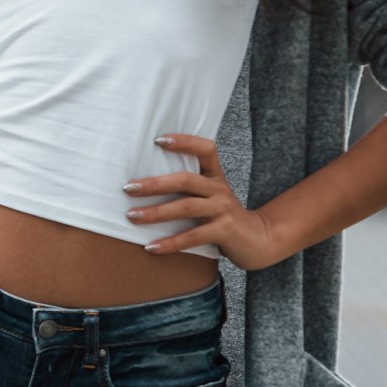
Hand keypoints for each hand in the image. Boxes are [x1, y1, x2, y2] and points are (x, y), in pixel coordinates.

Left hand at [123, 135, 283, 271]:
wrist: (258, 239)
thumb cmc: (223, 214)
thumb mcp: (210, 194)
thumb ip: (188, 186)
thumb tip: (144, 181)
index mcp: (214, 175)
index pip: (205, 149)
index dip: (184, 142)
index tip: (157, 140)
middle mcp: (219, 189)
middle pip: (186, 180)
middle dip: (155, 184)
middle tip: (128, 188)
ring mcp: (222, 209)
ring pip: (186, 208)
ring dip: (156, 213)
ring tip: (132, 216)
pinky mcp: (224, 231)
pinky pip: (193, 237)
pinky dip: (170, 243)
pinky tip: (150, 247)